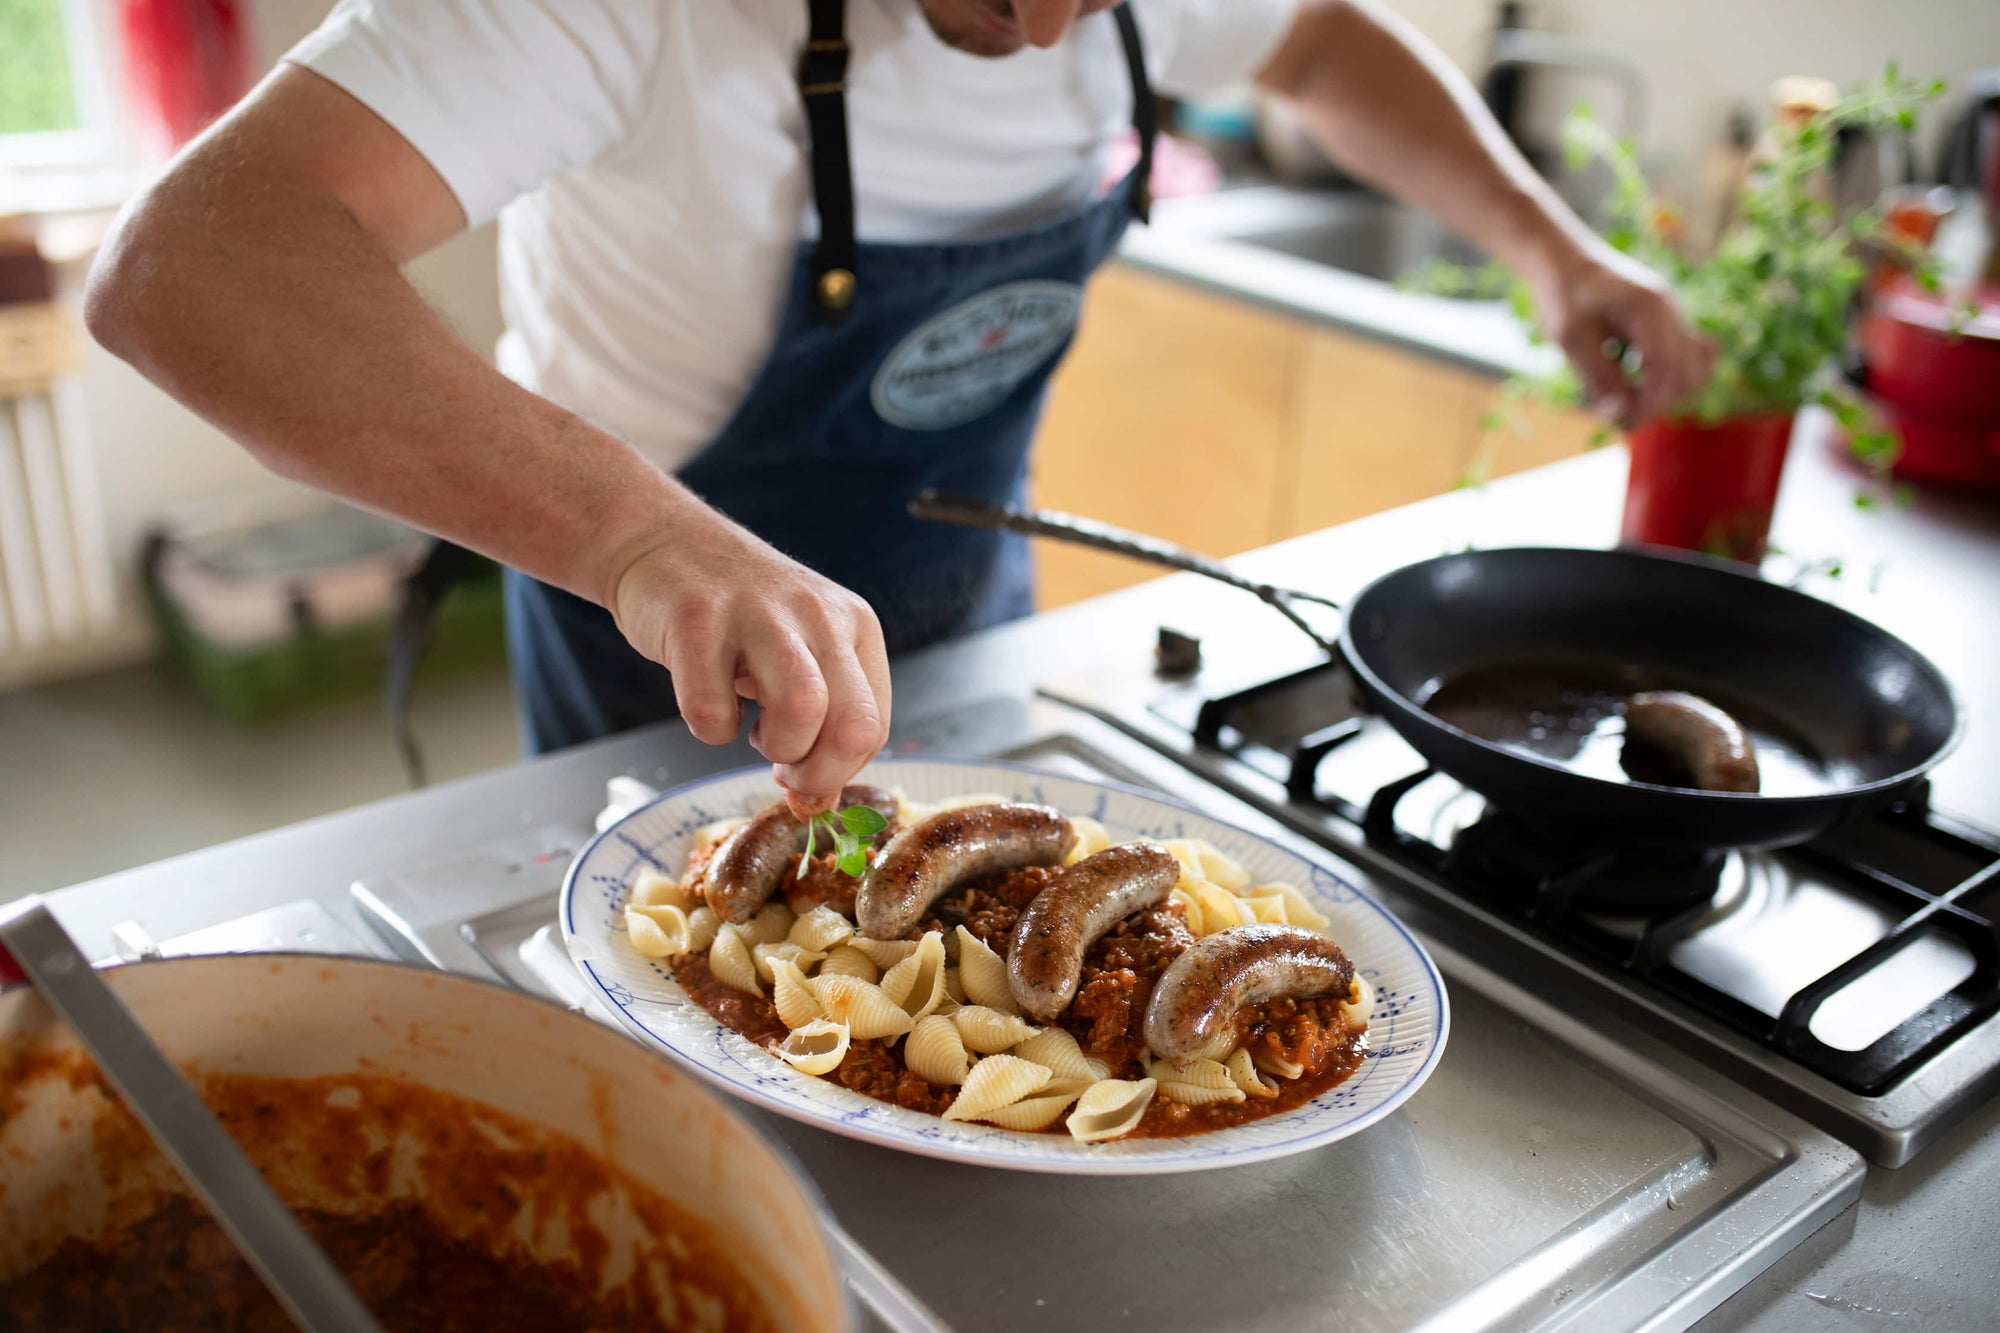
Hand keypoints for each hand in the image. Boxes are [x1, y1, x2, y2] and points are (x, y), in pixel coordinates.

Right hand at [606, 511, 890, 815]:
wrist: (665, 543)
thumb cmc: (737, 614)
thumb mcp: (799, 657)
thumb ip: (820, 726)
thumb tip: (818, 807)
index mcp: (855, 626)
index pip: (874, 725)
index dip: (839, 770)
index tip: (806, 775)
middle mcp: (818, 615)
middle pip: (854, 725)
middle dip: (818, 774)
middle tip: (785, 769)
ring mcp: (758, 613)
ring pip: (803, 710)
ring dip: (777, 748)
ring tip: (755, 732)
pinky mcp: (696, 620)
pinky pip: (711, 711)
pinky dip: (708, 727)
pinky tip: (707, 697)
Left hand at [1529, 240, 1714, 427]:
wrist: (1565, 261)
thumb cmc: (1563, 296)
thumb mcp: (1569, 338)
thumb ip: (1597, 376)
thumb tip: (1621, 415)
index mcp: (1648, 308)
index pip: (1666, 367)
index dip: (1649, 402)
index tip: (1623, 421)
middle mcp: (1671, 311)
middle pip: (1690, 372)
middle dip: (1657, 401)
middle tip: (1615, 411)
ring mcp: (1675, 317)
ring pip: (1698, 368)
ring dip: (1668, 392)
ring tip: (1626, 398)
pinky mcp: (1670, 327)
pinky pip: (1691, 359)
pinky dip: (1672, 379)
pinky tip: (1637, 381)